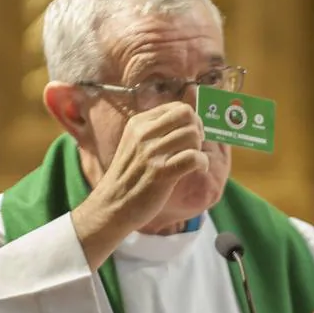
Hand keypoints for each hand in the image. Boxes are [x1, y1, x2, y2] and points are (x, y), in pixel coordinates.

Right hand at [72, 102, 208, 265]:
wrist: (111, 205)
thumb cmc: (128, 176)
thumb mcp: (135, 143)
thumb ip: (156, 130)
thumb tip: (189, 120)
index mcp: (138, 123)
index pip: (177, 107)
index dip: (190, 120)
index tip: (189, 135)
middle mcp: (144, 134)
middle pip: (188, 116)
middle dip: (198, 130)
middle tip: (195, 146)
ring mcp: (152, 153)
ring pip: (193, 135)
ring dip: (199, 148)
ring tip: (193, 161)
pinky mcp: (161, 173)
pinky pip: (194, 157)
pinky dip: (202, 163)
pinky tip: (198, 169)